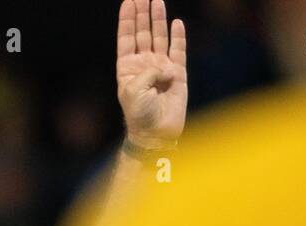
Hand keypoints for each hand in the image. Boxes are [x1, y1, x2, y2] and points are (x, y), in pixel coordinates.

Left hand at [116, 0, 187, 149]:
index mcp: (128, 68)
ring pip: (160, 37)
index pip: (127, 38)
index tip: (128, 2)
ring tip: (157, 1)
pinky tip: (176, 23)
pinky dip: (178, 37)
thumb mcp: (134, 91)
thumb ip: (147, 72)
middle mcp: (144, 64)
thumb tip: (166, 66)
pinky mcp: (178, 73)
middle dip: (142, 14)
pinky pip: (178, 51)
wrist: (157, 133)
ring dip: (158, 20)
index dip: (127, 20)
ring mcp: (161, 67)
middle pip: (143, 33)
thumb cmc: (140, 114)